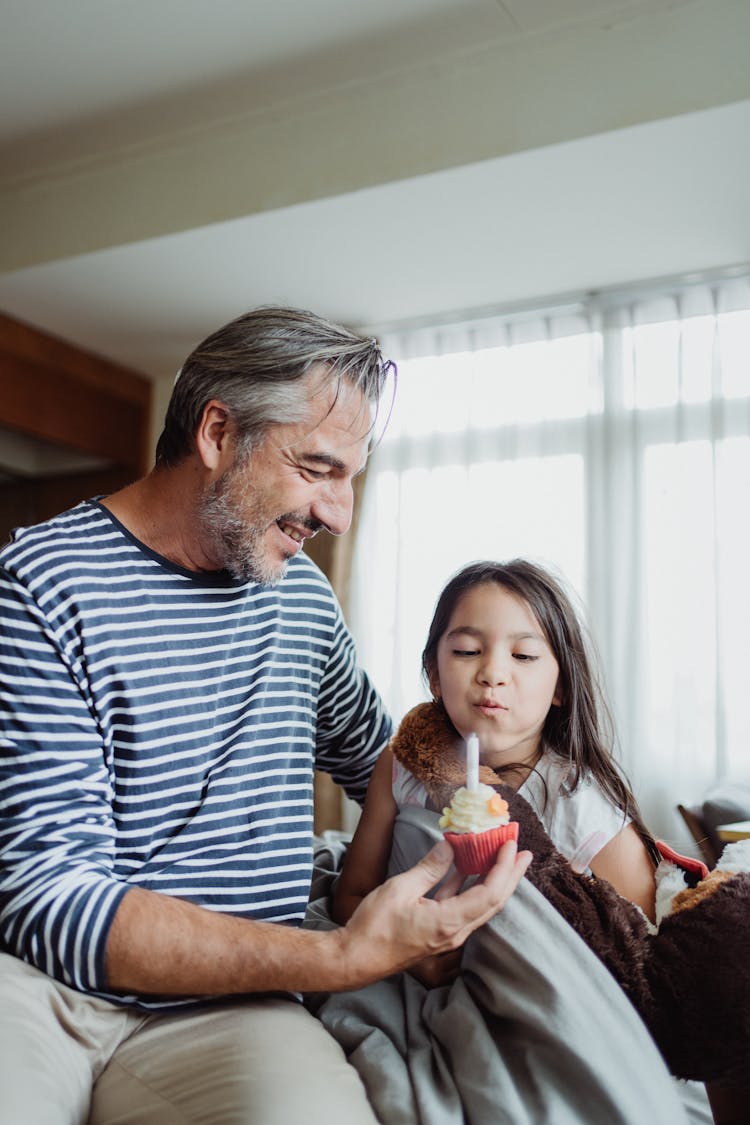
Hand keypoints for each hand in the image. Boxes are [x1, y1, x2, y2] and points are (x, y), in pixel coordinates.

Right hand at [335, 838, 530, 988]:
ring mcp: (449, 934)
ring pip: (482, 905)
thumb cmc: (375, 926)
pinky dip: (471, 887)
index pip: (490, 892)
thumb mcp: (401, 888)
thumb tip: (450, 846)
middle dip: (511, 875)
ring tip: (505, 858)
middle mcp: (456, 932)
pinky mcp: (439, 932)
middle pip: (494, 901)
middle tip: (524, 852)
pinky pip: (464, 907)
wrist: (357, 958)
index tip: (511, 845)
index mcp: (449, 922)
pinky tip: (469, 870)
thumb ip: (430, 867)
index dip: (504, 867)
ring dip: (495, 880)